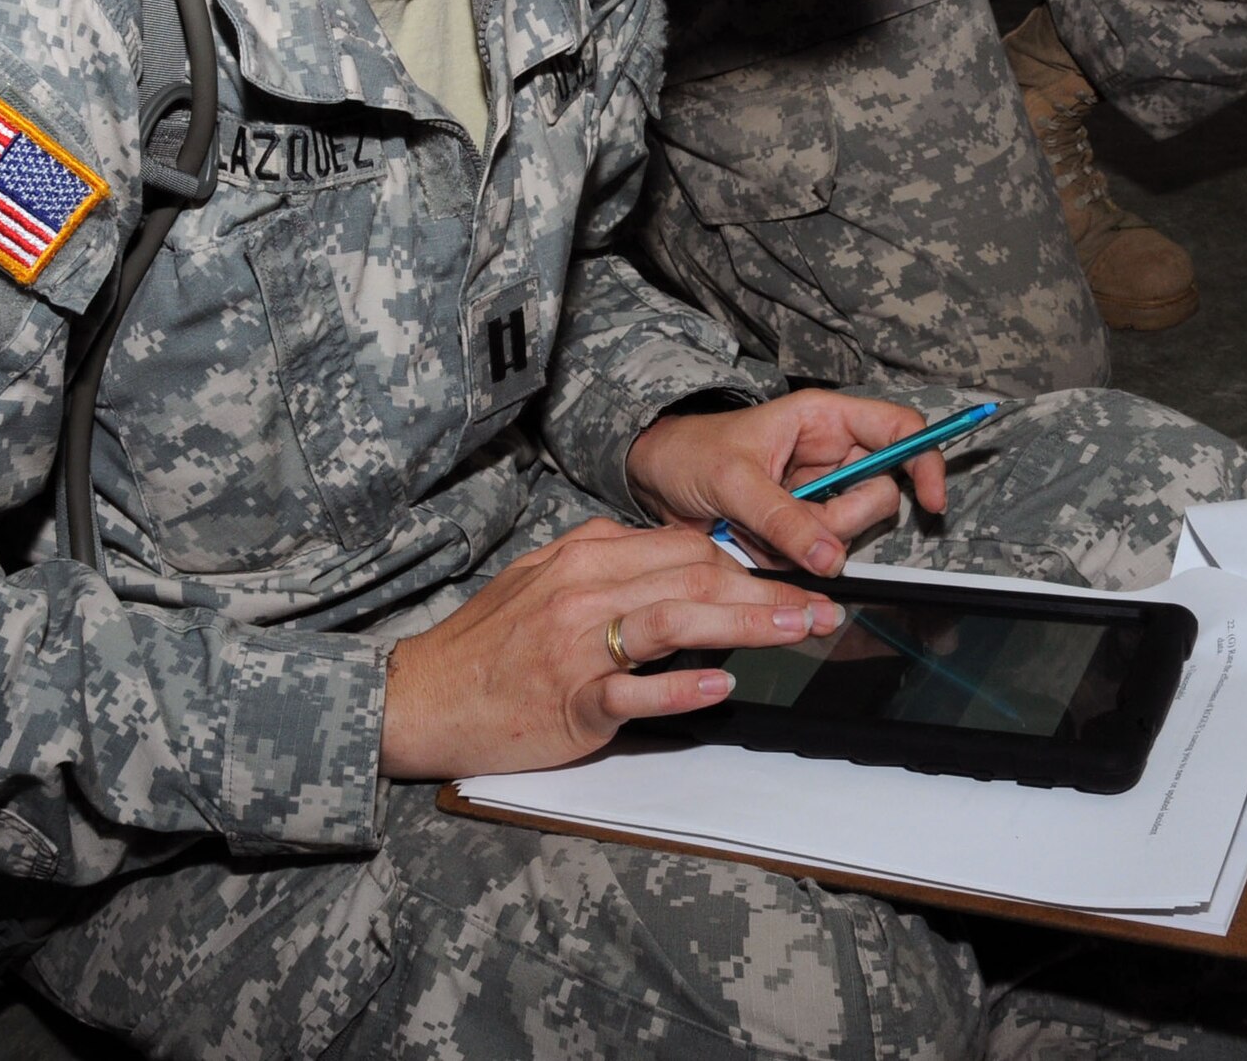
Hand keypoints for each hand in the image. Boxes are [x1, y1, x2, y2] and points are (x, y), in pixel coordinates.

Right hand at [379, 518, 842, 779]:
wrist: (423, 696)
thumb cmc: (487, 646)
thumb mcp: (543, 581)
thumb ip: (607, 569)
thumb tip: (675, 568)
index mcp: (584, 556)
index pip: (684, 547)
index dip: (749, 561)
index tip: (794, 575)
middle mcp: (585, 588)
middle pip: (694, 575)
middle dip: (768, 588)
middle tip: (823, 603)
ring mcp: (578, 643)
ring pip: (677, 619)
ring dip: (748, 623)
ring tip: (799, 628)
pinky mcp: (570, 699)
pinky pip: (634, 690)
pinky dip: (681, 686)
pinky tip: (722, 683)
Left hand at [626, 390, 947, 576]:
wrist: (654, 482)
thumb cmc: (690, 455)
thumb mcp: (733, 480)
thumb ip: (783, 517)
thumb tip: (831, 559)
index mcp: (824, 419)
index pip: (900, 429)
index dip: (924, 461)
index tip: (930, 501)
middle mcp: (830, 456)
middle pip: (879, 494)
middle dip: (841, 520)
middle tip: (790, 521)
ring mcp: (818, 496)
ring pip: (847, 533)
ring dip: (806, 544)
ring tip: (754, 528)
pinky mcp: (802, 531)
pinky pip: (818, 556)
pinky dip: (787, 561)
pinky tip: (752, 543)